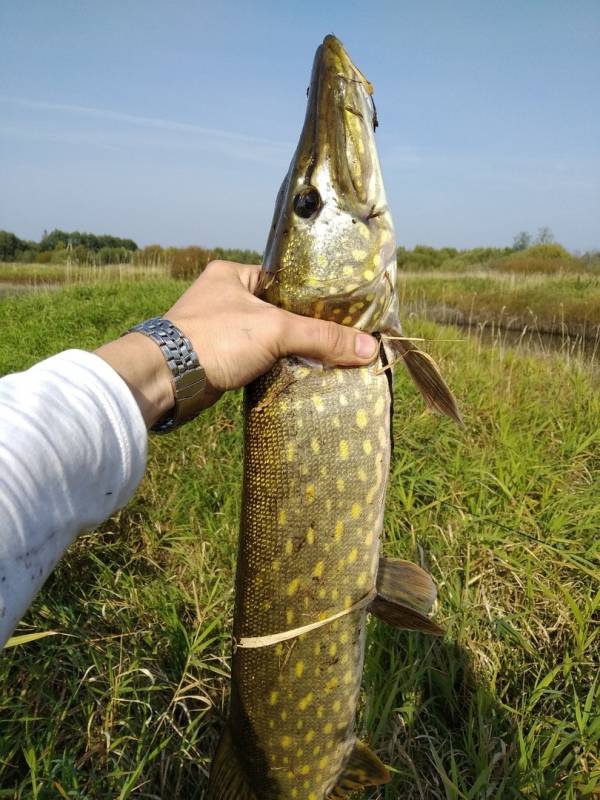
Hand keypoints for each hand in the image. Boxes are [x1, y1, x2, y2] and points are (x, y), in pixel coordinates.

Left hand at [97, 260, 377, 426]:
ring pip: (267, 340)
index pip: (285, 281)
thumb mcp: (276, 330)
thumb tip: (370, 348)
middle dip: (304, 330)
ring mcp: (217, 330)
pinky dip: (273, 370)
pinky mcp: (216, 360)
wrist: (164, 380)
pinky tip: (297, 379)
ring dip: (289, 353)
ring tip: (326, 363)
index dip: (314, 298)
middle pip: (279, 313)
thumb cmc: (215, 339)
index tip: (343, 315)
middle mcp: (223, 297)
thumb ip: (322, 337)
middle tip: (339, 343)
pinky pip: (254, 361)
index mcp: (233, 274)